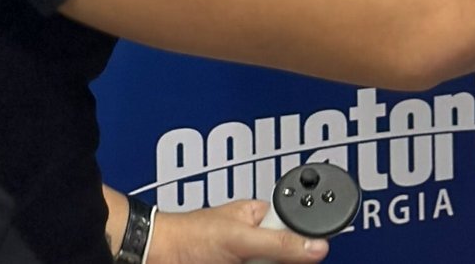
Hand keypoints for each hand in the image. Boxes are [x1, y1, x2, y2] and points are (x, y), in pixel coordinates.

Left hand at [147, 201, 328, 263]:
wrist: (154, 257)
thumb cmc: (186, 237)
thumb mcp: (240, 239)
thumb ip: (279, 242)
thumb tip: (317, 244)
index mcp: (258, 215)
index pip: (295, 226)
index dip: (306, 240)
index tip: (320, 250)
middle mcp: (253, 239)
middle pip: (286, 256)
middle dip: (281, 261)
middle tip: (256, 260)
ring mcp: (243, 260)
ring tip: (239, 262)